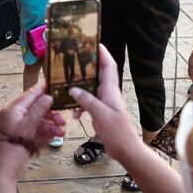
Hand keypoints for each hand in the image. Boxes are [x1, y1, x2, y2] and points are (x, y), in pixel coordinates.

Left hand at [0, 80, 66, 167]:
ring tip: (61, 132)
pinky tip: (53, 136)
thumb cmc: (14, 147)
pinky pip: (31, 129)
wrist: (3, 169)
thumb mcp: (28, 127)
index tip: (53, 84)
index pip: (29, 94)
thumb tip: (47, 96)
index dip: (42, 89)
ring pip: (34, 120)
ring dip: (49, 125)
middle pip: (34, 108)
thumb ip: (38, 110)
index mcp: (12, 109)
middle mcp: (12, 114)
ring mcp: (13, 125)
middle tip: (63, 120)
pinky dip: (42, 131)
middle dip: (50, 114)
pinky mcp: (16, 135)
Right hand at [69, 45, 143, 163]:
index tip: (95, 43)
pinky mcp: (100, 112)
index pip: (109, 67)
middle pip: (98, 75)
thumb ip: (87, 101)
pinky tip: (74, 115)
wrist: (125, 150)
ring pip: (90, 90)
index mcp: (111, 91)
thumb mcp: (101, 115)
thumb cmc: (117, 132)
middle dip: (87, 67)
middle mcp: (108, 94)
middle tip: (74, 60)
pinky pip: (87, 103)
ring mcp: (104, 103)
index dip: (103, 54)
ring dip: (79, 89)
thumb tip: (73, 89)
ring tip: (67, 87)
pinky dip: (79, 106)